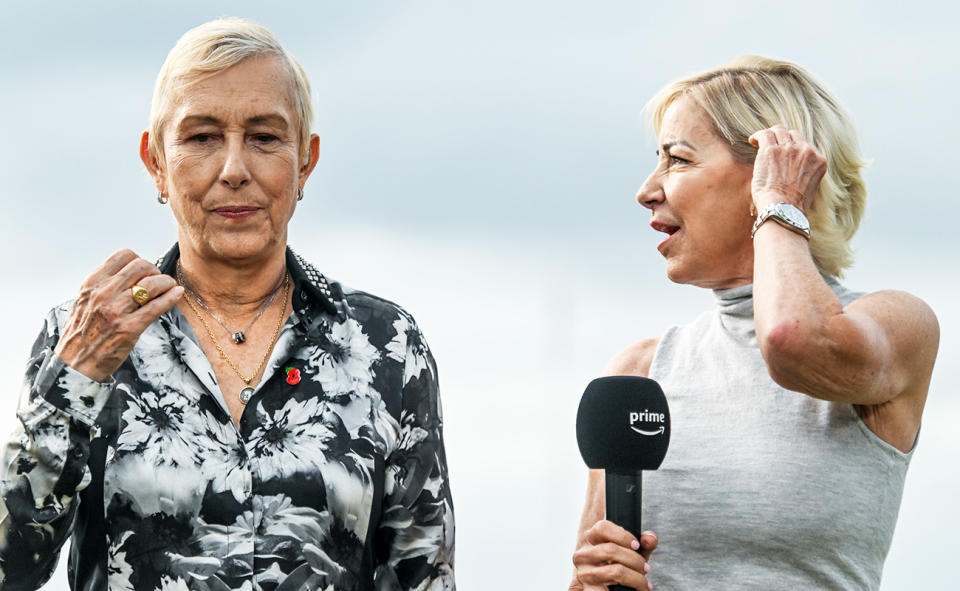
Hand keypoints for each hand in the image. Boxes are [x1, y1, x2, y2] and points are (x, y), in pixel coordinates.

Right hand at [54, 249, 183, 381]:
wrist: (75, 364)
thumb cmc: (82, 333)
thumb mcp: (85, 302)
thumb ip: (103, 286)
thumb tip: (130, 274)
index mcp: (92, 284)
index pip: (123, 256)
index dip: (139, 260)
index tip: (145, 270)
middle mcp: (103, 294)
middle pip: (141, 266)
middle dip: (155, 270)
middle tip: (159, 280)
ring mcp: (116, 311)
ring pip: (151, 284)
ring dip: (166, 283)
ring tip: (170, 287)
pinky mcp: (129, 328)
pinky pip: (156, 306)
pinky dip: (171, 297)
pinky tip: (177, 293)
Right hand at [570, 520, 657, 590]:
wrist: (604, 584)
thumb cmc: (619, 564)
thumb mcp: (631, 552)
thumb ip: (643, 543)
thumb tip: (650, 539)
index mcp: (591, 538)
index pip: (602, 528)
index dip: (623, 536)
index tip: (636, 545)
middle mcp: (582, 554)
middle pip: (610, 550)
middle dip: (634, 560)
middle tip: (646, 568)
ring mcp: (582, 572)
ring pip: (613, 571)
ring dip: (634, 578)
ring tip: (643, 583)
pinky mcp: (584, 588)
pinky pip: (604, 590)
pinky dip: (627, 588)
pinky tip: (634, 590)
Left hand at [748, 125, 826, 212]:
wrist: (782, 210)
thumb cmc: (790, 206)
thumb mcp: (806, 186)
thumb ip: (802, 172)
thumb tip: (788, 168)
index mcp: (818, 160)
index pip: (805, 145)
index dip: (791, 146)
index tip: (782, 152)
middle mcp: (807, 151)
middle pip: (793, 134)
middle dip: (781, 138)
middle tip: (770, 146)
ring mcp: (789, 149)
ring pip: (779, 131)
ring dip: (769, 135)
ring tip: (759, 142)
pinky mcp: (772, 150)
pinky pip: (764, 134)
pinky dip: (758, 136)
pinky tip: (753, 141)